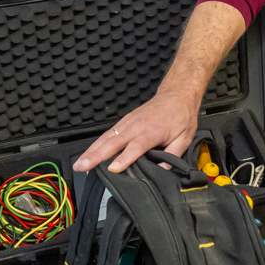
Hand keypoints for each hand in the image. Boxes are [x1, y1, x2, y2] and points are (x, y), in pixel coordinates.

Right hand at [74, 88, 198, 172]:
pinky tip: (88, 153)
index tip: (113, 169)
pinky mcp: (124, 121)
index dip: (125, 158)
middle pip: (113, 142)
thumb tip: (161, 170)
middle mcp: (136, 126)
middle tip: (82, 167)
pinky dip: (96, 144)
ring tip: (79, 163)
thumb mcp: (184, 138)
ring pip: (106, 137)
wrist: (177, 94)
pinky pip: (107, 133)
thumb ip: (173, 156)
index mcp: (152, 132)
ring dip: (91, 150)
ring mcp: (128, 122)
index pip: (136, 147)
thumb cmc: (181, 116)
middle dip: (96, 155)